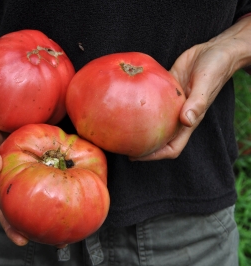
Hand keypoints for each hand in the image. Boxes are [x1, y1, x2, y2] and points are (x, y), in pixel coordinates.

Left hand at [132, 16, 250, 160]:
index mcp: (189, 120)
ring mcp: (171, 104)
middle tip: (120, 145)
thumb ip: (197, 102)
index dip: (155, 155)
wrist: (215, 50)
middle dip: (141, 145)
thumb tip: (187, 120)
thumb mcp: (205, 82)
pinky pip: (150, 101)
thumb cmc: (216, 67)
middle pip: (158, 139)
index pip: (172, 147)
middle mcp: (178, 116)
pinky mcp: (165, 90)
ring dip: (138, 127)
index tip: (135, 156)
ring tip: (118, 128)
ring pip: (153, 121)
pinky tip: (123, 102)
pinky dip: (139, 105)